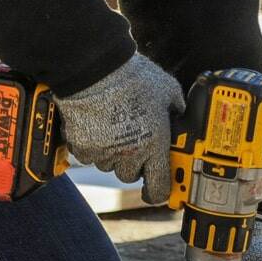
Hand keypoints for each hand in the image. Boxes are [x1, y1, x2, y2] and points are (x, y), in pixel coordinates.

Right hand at [54, 53, 182, 203]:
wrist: (97, 69)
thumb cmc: (134, 78)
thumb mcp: (168, 90)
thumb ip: (176, 109)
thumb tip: (180, 114)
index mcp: (154, 146)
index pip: (158, 188)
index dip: (157, 191)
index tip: (155, 189)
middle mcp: (129, 154)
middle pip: (130, 176)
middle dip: (133, 162)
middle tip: (133, 140)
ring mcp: (103, 153)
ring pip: (108, 164)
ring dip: (112, 153)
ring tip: (113, 125)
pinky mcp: (81, 146)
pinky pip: (88, 154)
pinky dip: (92, 144)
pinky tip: (97, 123)